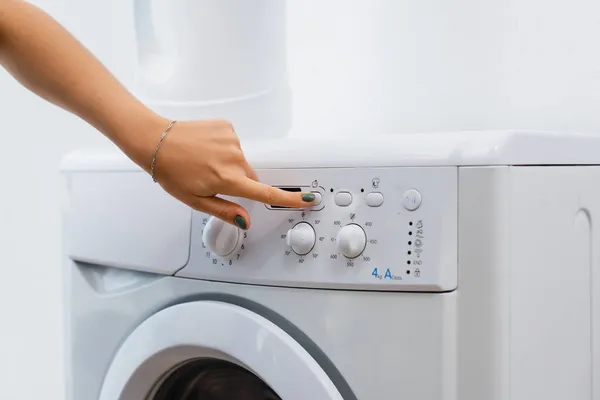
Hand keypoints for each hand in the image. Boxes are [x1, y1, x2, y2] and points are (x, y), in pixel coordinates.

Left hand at [141, 119, 314, 229]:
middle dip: (237, 181)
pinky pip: (233, 143)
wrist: (156, 140)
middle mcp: (234, 158)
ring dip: (228, 163)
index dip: (288, 199)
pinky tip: (206, 147)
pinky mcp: (227, 127)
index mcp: (228, 180)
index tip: (307, 199)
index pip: (265, 193)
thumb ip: (225, 211)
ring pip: (241, 160)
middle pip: (249, 176)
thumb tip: (246, 222)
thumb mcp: (196, 201)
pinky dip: (223, 147)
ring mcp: (232, 140)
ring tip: (204, 161)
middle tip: (211, 179)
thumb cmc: (172, 172)